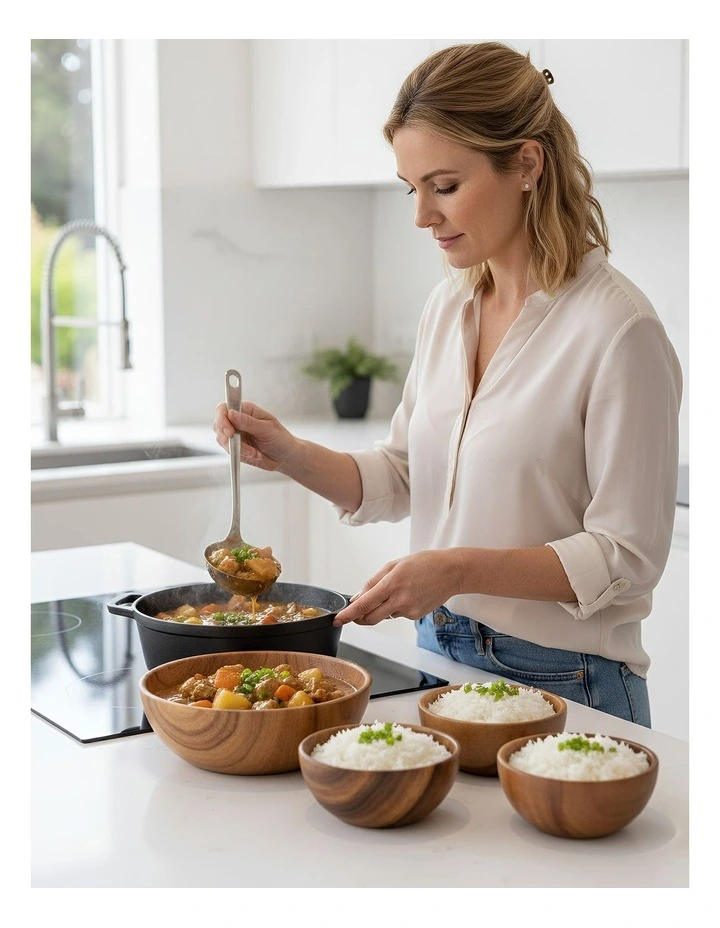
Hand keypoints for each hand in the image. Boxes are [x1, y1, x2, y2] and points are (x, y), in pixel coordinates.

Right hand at [212, 401, 300, 472]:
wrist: (285, 456)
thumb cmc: (280, 439)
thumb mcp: (267, 429)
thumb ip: (248, 422)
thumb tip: (231, 413)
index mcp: (246, 409)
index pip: (224, 408)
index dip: (222, 418)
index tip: (229, 432)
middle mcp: (237, 420)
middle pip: (218, 424)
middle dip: (227, 437)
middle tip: (241, 446)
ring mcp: (234, 434)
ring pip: (222, 440)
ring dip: (238, 449)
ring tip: (255, 453)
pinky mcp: (234, 447)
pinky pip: (229, 451)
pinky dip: (241, 455)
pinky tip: (255, 455)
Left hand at [333, 549, 459, 626]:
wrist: (451, 572)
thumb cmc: (424, 563)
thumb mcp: (394, 564)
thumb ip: (373, 582)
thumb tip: (358, 598)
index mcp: (391, 583)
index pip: (363, 605)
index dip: (348, 614)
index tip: (337, 620)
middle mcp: (399, 600)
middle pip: (370, 618)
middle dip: (359, 617)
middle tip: (354, 612)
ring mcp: (408, 610)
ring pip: (384, 615)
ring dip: (380, 609)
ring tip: (395, 591)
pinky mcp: (416, 616)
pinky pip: (397, 615)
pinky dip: (395, 607)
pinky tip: (408, 595)